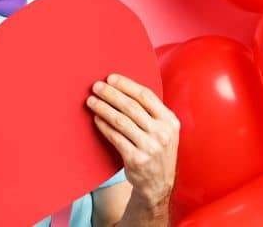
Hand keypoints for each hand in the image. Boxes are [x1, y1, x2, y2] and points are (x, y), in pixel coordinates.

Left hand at [88, 73, 179, 210]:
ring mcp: (150, 147)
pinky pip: (115, 138)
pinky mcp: (136, 159)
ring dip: (103, 108)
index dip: (126, 85)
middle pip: (131, 106)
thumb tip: (124, 89)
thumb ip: (152, 113)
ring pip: (121, 121)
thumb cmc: (157, 151)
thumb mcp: (165, 130)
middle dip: (111, 94)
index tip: (111, 78)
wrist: (158, 184)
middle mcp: (162, 133)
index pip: (146, 96)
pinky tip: (96, 119)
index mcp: (170, 121)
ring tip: (91, 101)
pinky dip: (104, 126)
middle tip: (96, 87)